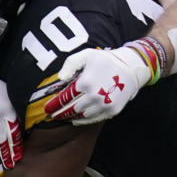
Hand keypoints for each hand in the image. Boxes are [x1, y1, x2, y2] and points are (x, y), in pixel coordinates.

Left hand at [43, 39, 160, 123]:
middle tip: (52, 115)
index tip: (46, 109)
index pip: (64, 98)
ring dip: (71, 117)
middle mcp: (94, 96)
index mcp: (85, 82)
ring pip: (82, 116)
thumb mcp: (86, 55)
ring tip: (63, 117)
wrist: (131, 68)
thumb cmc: (105, 60)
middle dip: (60, 113)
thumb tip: (60, 78)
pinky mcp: (112, 111)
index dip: (54, 105)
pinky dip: (83, 121)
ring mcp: (104, 105)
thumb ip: (70, 64)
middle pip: (71, 110)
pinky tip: (75, 120)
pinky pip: (94, 119)